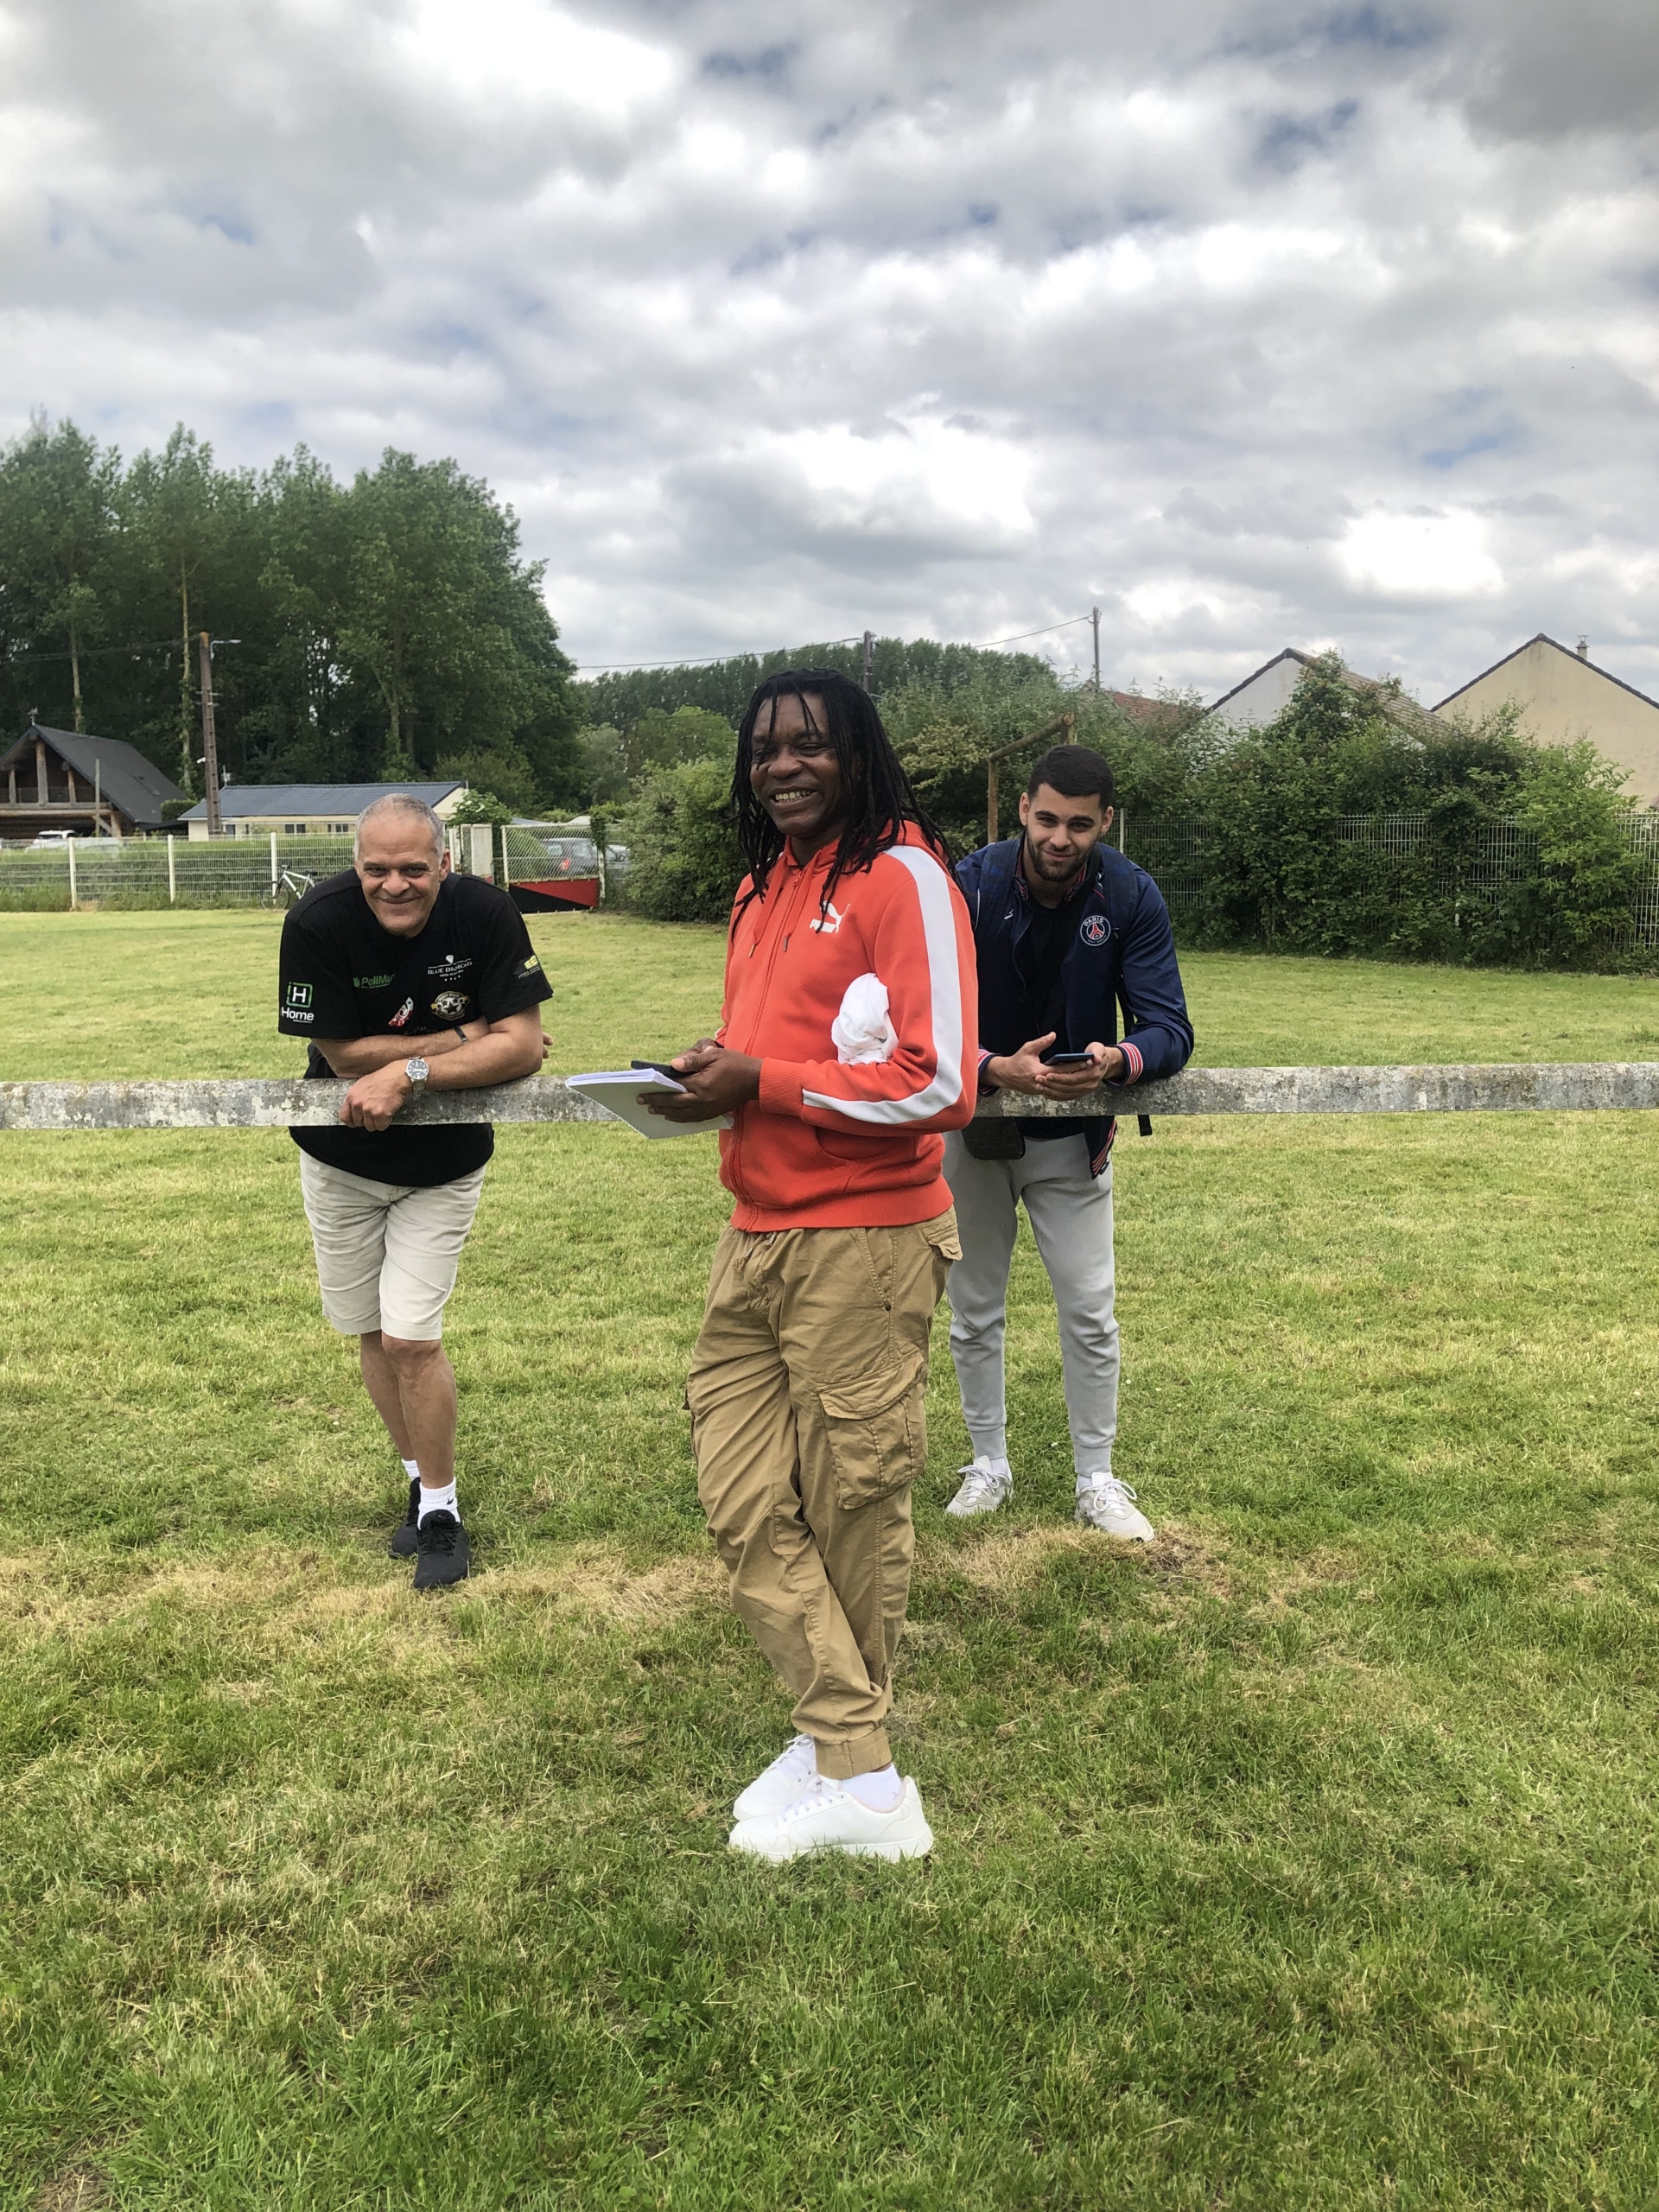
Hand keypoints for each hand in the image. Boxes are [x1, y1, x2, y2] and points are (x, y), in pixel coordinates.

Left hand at [341, 1063, 412, 1129]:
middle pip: (358, 1123)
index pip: (344, 1117)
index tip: (357, 1120)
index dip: (352, 1121)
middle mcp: (357, 1104)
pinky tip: (388, 1112)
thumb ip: (356, 1098)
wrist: (398, 1077)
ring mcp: (368, 1109)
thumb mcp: (362, 1085)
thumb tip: (355, 1108)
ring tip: (383, 1110)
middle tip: (375, 1112)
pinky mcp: (380, 1114)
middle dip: (367, 1120)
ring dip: (377, 1122)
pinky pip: (381, 1126)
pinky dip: (386, 1122)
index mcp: (351, 1096)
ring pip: (370, 1126)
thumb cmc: (383, 1078)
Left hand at [645, 1041, 760, 1122]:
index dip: (657, 1091)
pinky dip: (680, 1118)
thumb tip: (672, 1065)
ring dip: (666, 1112)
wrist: (757, 1080)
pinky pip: (693, 1119)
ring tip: (654, 1110)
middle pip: (675, 1104)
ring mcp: (709, 1109)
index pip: (674, 1089)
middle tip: (642, 1103)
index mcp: (702, 1084)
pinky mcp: (714, 1113)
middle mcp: (704, 1100)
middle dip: (657, 1103)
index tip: (643, 1092)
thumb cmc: (736, 1064)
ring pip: (682, 1114)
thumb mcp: (715, 1055)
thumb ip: (693, 1061)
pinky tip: (672, 1116)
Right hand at [985, 1037, 1124, 1099]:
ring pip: (1063, 1089)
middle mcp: (1041, 1083)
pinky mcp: (1042, 1093)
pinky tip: (1076, 1085)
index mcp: (1038, 1072)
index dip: (1074, 1065)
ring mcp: (1042, 1090)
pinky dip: (1068, 1090)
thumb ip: (1041, 1042)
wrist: (1006, 1075)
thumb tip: (1053, 1035)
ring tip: (1087, 1076)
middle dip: (1078, 1074)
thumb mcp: (1028, 1048)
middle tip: (1091, 1069)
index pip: (1061, 1069)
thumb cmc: (1017, 1061)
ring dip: (1075, 1083)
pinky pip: (1058, 1093)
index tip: (1086, 1061)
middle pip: (1064, 1080)